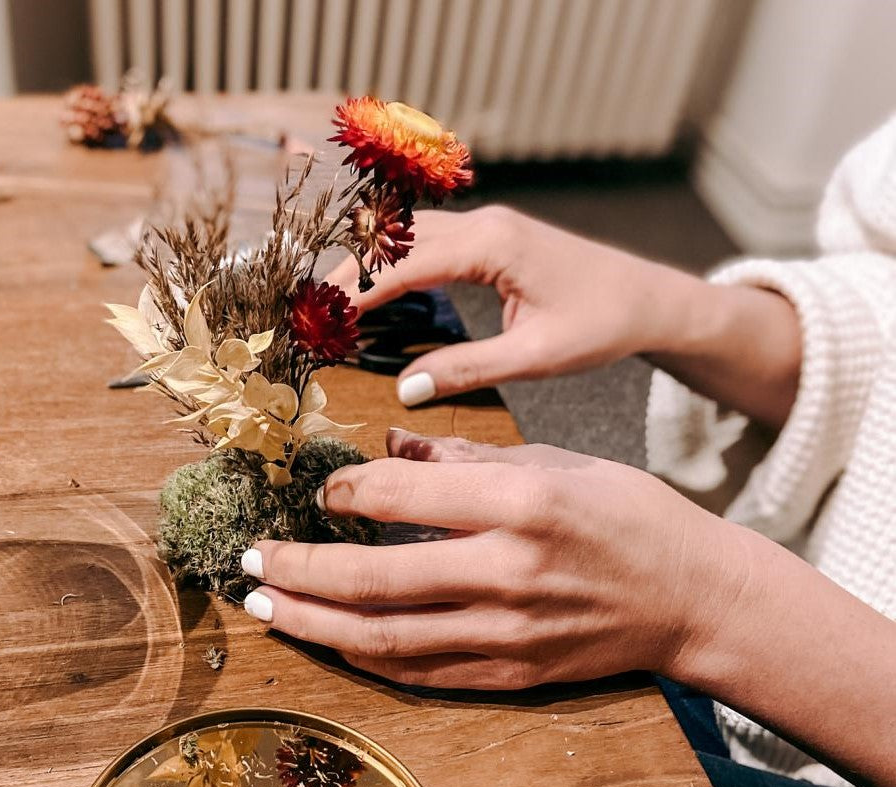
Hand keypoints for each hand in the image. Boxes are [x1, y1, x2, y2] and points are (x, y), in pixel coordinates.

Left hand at [239, 430, 744, 689]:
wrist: (694, 598)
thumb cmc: (627, 516)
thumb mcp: (554, 461)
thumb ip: (462, 461)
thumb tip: (386, 450)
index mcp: (520, 502)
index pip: (397, 498)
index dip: (340, 495)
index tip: (317, 493)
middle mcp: (507, 572)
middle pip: (373, 580)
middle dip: (297, 572)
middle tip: (248, 563)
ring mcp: (507, 633)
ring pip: (383, 639)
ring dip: (313, 626)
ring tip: (264, 609)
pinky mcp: (511, 674)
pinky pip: (419, 674)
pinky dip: (365, 659)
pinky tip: (327, 643)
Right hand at [326, 206, 702, 406]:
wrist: (649, 300)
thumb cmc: (602, 325)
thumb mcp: (535, 358)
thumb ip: (467, 370)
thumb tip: (405, 390)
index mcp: (494, 246)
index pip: (405, 264)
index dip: (356, 293)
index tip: (319, 321)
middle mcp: (485, 225)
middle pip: (396, 240)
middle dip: (348, 274)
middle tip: (309, 314)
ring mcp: (488, 226)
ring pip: (408, 236)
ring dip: (367, 265)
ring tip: (328, 305)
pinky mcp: (491, 238)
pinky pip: (427, 243)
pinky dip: (393, 265)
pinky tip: (374, 295)